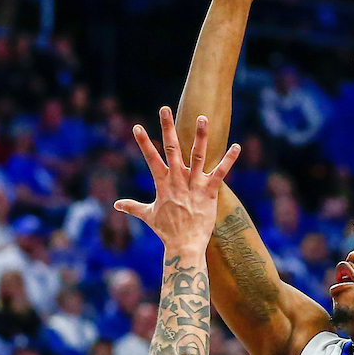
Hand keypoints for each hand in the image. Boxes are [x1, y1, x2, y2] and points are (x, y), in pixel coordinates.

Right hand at [116, 108, 239, 252]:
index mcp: (163, 184)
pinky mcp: (209, 192)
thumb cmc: (166, 232)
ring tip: (202, 117)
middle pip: (172, 149)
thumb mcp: (148, 216)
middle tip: (164, 108)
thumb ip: (132, 207)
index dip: (144, 143)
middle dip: (167, 127)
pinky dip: (228, 160)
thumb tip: (116, 205)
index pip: (151, 158)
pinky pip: (220, 173)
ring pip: (197, 155)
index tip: (137, 127)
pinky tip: (237, 146)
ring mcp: (194, 185)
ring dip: (200, 136)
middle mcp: (178, 180)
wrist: (184, 246)